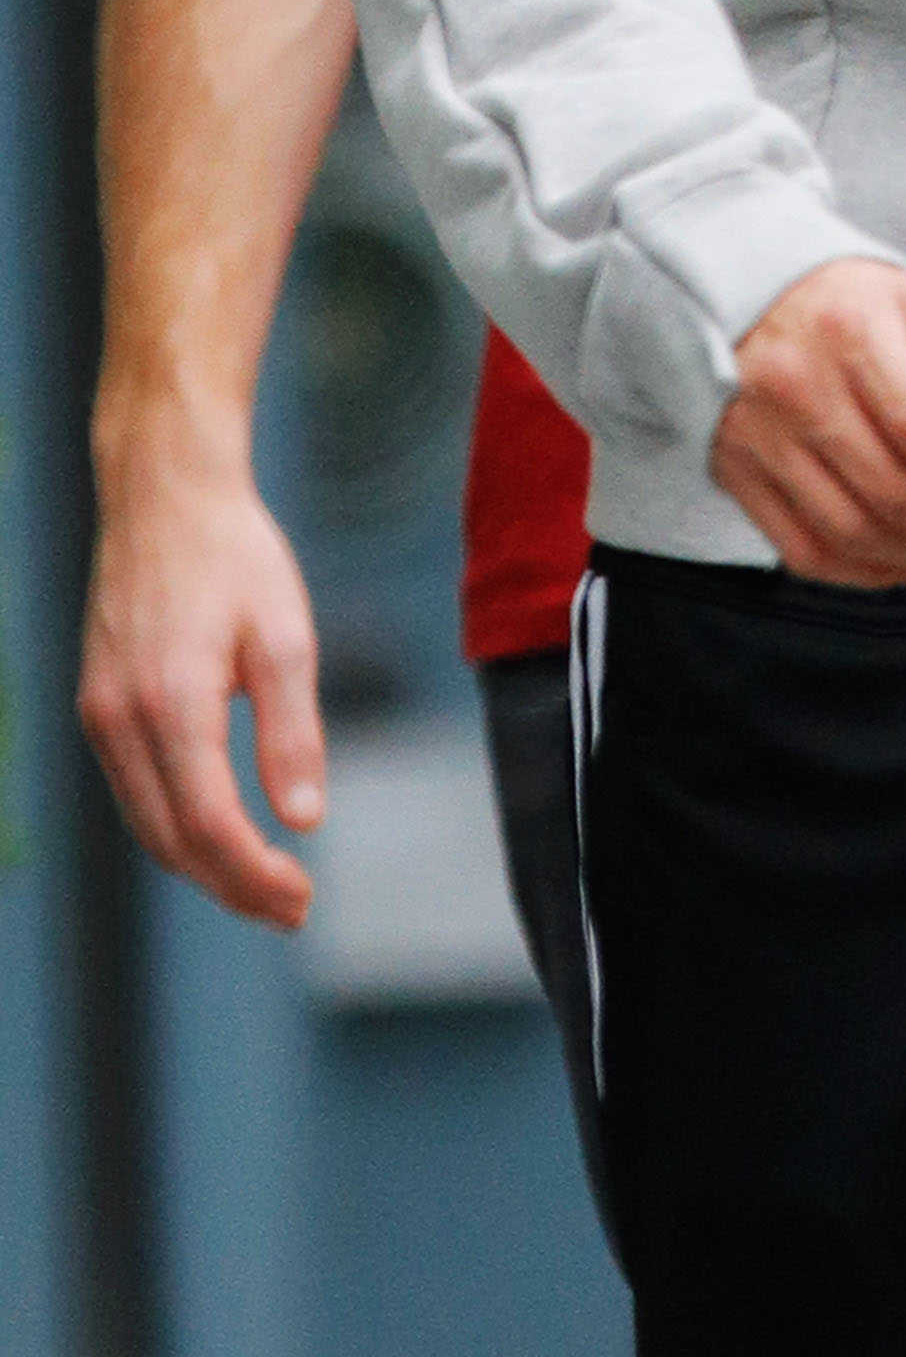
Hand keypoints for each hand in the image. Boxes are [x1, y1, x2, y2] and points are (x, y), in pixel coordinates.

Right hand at [80, 439, 327, 926]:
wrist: (164, 498)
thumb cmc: (235, 558)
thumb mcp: (284, 636)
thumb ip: (292, 733)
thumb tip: (305, 820)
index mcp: (169, 705)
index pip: (207, 824)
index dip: (252, 874)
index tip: (300, 900)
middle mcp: (119, 721)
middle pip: (170, 838)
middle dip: (230, 885)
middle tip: (293, 909)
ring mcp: (98, 715)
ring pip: (145, 821)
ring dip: (202, 863)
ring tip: (266, 885)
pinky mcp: (97, 705)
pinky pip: (134, 789)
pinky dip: (175, 824)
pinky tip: (220, 832)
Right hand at [710, 259, 905, 584]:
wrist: (755, 300)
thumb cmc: (862, 310)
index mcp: (852, 330)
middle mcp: (795, 385)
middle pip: (889, 487)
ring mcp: (758, 436)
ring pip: (848, 530)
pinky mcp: (738, 475)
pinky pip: (804, 549)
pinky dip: (864, 572)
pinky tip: (904, 561)